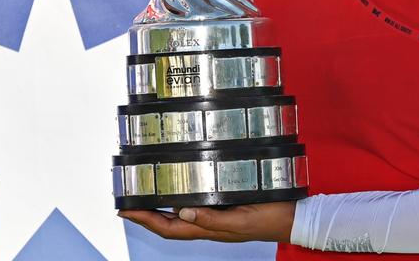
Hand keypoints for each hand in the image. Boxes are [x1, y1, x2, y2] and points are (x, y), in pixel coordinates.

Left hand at [119, 201, 295, 242]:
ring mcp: (217, 216)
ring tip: (146, 195)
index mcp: (210, 229)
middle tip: (128, 202)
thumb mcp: (241, 220)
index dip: (146, 220)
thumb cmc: (270, 219)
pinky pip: (197, 205)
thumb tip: (184, 212)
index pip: (169, 227)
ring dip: (161, 207)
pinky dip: (182, 199)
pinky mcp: (225, 206)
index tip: (126, 210)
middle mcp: (209, 223)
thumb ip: (213, 219)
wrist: (292, 218)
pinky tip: (180, 189)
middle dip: (146, 214)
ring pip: (181, 215)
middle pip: (170, 222)